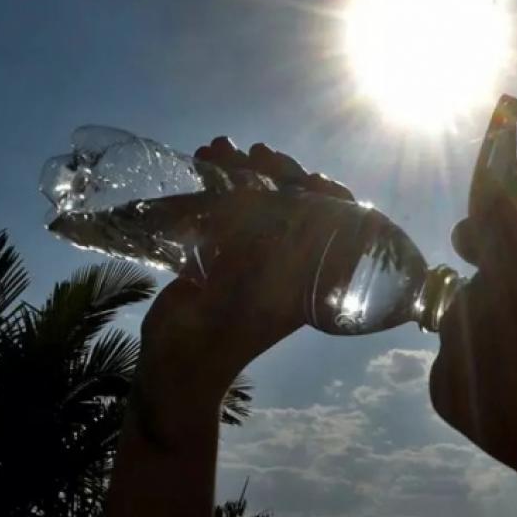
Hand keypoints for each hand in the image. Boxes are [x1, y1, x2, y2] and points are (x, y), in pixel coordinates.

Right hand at [131, 138, 353, 442]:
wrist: (179, 368)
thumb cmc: (223, 338)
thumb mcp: (253, 297)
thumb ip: (266, 256)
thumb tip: (275, 204)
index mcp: (310, 278)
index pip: (337, 226)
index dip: (330, 196)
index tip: (312, 179)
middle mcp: (288, 263)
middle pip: (296, 203)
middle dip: (278, 172)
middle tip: (260, 153)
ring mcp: (254, 255)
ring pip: (260, 200)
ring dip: (241, 170)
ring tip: (219, 148)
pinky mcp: (222, 252)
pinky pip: (226, 209)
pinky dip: (215, 184)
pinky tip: (202, 159)